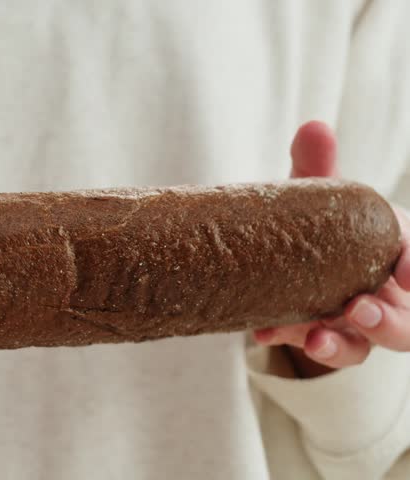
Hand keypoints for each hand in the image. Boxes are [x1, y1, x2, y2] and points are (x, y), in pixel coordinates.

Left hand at [253, 121, 409, 376]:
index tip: (408, 271)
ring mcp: (357, 324)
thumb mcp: (323, 196)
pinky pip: (314, 348)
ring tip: (314, 339)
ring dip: (343, 345)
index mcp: (399, 251)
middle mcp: (389, 295)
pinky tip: (265, 333)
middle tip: (359, 310)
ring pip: (365, 347)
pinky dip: (289, 340)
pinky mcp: (323, 339)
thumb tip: (313, 128)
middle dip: (390, 322)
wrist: (294, 255)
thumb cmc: (327, 222)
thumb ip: (320, 168)